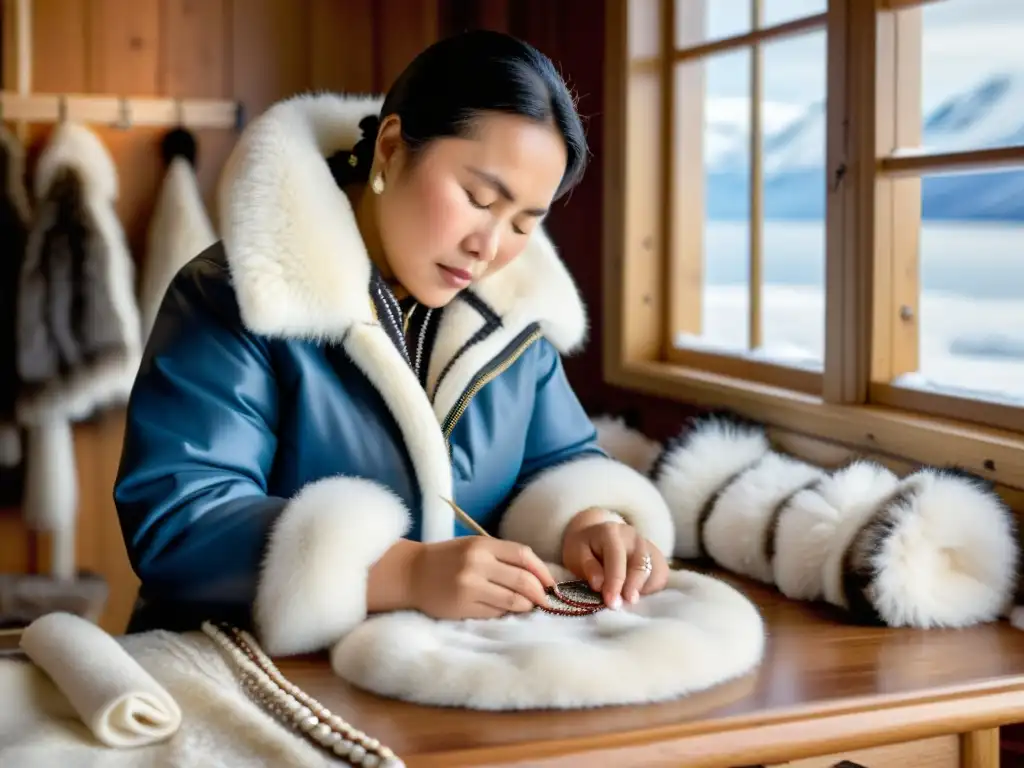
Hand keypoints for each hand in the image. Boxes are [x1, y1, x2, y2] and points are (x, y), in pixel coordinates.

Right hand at [408, 537, 555, 619]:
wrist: (411, 573)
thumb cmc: (448, 559)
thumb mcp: (474, 547)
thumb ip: (502, 557)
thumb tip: (537, 577)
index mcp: (482, 545)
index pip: (524, 555)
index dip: (543, 571)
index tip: (551, 583)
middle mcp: (477, 564)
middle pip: (523, 580)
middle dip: (540, 593)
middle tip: (546, 600)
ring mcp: (469, 587)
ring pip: (512, 601)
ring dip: (526, 606)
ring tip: (529, 607)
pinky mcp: (462, 607)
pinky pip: (495, 613)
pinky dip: (505, 613)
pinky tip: (505, 610)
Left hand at [561, 512, 668, 608]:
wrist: (596, 536)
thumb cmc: (585, 548)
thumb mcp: (576, 553)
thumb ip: (588, 567)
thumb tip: (599, 585)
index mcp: (611, 532)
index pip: (617, 558)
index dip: (614, 582)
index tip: (611, 602)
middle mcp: (633, 536)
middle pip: (640, 564)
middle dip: (631, 588)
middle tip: (620, 606)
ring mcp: (647, 545)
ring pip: (654, 570)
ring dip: (642, 590)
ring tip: (627, 601)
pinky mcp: (656, 556)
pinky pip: (661, 574)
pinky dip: (652, 589)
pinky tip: (637, 595)